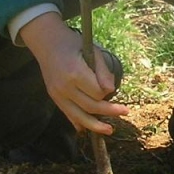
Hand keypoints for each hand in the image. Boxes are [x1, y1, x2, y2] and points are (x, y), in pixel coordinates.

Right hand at [19, 13, 129, 134]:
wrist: (46, 43)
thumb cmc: (73, 44)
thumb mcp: (92, 51)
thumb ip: (102, 71)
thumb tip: (111, 90)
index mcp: (75, 73)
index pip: (97, 92)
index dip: (108, 92)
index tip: (113, 87)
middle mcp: (65, 87)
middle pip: (90, 106)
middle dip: (110, 111)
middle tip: (126, 112)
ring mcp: (57, 94)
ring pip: (79, 116)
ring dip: (95, 126)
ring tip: (109, 130)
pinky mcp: (54, 98)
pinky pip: (67, 114)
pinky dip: (78, 123)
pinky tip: (87, 129)